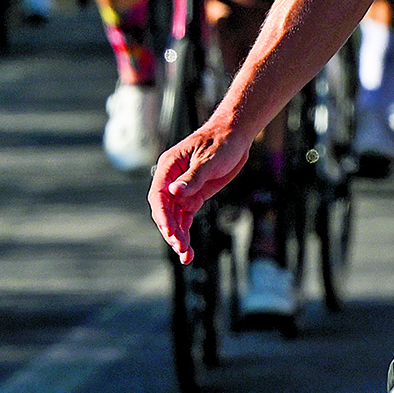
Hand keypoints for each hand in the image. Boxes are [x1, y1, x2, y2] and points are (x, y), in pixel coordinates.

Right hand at [149, 119, 246, 260]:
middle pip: (165, 211)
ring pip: (174, 218)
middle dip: (171, 230)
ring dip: (178, 236)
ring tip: (186, 256)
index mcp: (168, 167)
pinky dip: (185, 232)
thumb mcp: (209, 159)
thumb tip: (174, 193)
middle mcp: (171, 180)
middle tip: (181, 248)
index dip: (163, 216)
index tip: (171, 232)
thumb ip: (192, 177)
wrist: (235, 136)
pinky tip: (188, 249)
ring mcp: (181, 190)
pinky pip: (185, 218)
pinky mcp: (193, 197)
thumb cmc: (221, 142)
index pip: (159, 196)